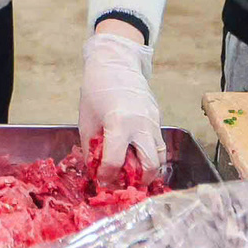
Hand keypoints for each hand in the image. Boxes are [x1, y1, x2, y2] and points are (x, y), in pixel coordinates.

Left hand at [80, 29, 162, 182]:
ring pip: (160, 157)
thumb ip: (91, 148)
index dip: (107, 176)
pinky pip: (159, 144)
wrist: (115, 63)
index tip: (102, 179)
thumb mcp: (86, 120)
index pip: (116, 162)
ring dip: (148, 170)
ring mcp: (153, 122)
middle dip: (137, 181)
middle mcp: (141, 125)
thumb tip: (95, 170)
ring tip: (133, 174)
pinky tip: (137, 156)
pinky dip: (151, 155)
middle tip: (125, 184)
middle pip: (149, 165)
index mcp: (119, 123)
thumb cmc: (96, 89)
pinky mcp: (158, 119)